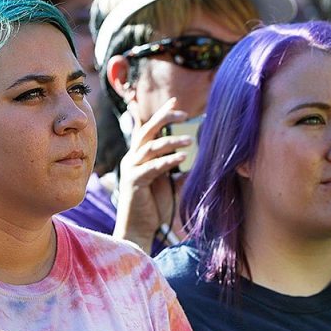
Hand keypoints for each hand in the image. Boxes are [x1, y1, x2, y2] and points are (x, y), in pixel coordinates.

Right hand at [114, 97, 189, 250]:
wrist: (139, 229)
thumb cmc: (154, 208)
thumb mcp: (171, 185)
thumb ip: (180, 172)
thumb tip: (198, 162)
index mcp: (140, 157)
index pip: (149, 130)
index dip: (161, 114)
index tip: (176, 101)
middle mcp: (133, 159)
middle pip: (146, 131)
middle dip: (163, 118)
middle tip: (183, 112)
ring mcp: (131, 170)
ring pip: (150, 147)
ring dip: (171, 141)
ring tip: (190, 141)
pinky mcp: (133, 182)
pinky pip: (152, 167)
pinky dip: (168, 161)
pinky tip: (183, 158)